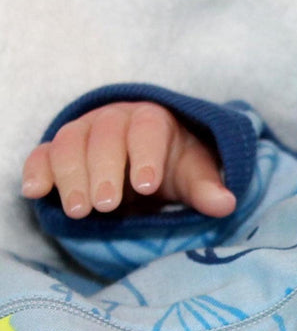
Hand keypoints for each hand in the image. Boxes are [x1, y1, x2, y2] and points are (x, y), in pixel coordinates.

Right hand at [21, 102, 234, 217]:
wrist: (144, 156)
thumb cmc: (172, 164)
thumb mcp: (194, 174)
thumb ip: (207, 187)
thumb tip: (226, 203)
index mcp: (152, 119)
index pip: (147, 130)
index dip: (145, 156)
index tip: (145, 187)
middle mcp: (114, 118)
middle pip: (104, 137)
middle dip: (103, 171)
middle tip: (105, 207)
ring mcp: (82, 131)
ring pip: (70, 144)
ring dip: (71, 177)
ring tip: (79, 212)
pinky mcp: (58, 148)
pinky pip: (42, 154)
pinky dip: (37, 170)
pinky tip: (35, 192)